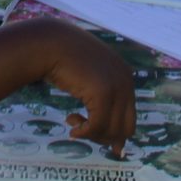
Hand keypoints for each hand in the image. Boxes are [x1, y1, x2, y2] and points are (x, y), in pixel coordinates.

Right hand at [23, 20, 135, 154]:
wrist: (51, 44)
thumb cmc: (66, 60)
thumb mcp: (91, 77)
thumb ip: (102, 97)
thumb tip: (107, 127)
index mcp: (126, 78)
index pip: (129, 118)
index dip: (112, 132)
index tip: (93, 134)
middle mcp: (126, 83)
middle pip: (126, 128)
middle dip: (104, 136)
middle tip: (83, 131)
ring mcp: (116, 87)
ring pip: (112, 130)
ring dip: (91, 134)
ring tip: (73, 124)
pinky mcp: (102, 93)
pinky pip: (97, 126)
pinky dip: (84, 133)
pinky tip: (72, 128)